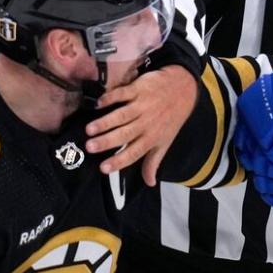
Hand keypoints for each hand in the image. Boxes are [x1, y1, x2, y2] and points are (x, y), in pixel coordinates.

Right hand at [87, 65, 196, 185]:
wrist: (183, 89)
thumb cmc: (170, 118)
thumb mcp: (164, 142)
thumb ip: (153, 162)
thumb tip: (149, 183)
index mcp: (151, 138)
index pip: (134, 153)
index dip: (119, 161)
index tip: (103, 168)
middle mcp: (146, 123)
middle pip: (125, 134)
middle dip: (107, 141)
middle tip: (90, 147)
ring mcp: (142, 105)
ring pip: (122, 115)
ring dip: (105, 122)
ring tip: (89, 129)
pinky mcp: (139, 89)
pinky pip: (123, 93)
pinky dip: (110, 97)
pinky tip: (98, 103)